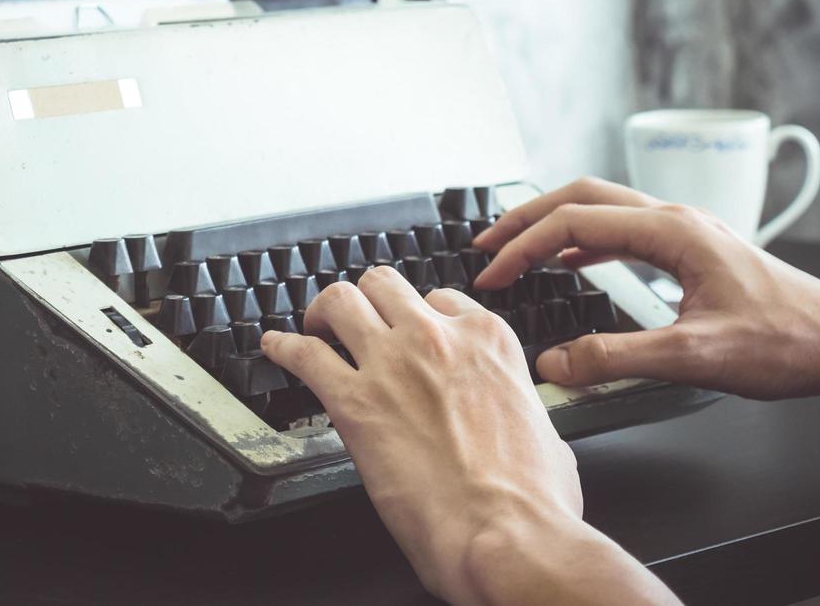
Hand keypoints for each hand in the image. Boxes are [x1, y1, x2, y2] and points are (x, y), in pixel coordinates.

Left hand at [260, 268, 676, 604]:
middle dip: (367, 301)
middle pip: (385, 285)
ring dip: (324, 312)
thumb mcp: (544, 432)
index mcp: (488, 342)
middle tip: (355, 322)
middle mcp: (437, 339)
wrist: (505, 534)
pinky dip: (283, 348)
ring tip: (315, 327)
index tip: (408, 333)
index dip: (419, 317)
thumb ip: (516, 406)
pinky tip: (275, 349)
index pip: (441, 300)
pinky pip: (303, 355)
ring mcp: (391, 363)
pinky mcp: (353, 401)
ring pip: (341, 300)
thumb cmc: (533, 498)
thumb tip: (514, 420)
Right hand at [471, 178, 819, 413]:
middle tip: (485, 245)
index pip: (573, 223)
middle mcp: (675, 219)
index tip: (493, 275)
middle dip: (525, 218)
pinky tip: (572, 264)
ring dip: (552, 225)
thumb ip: (616, 359)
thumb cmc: (788, 342)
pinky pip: (623, 231)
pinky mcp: (692, 251)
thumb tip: (555, 363)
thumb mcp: (693, 358)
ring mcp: (684, 231)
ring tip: (516, 250)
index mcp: (671, 232)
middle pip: (580, 197)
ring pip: (601, 209)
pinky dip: (584, 242)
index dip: (523, 247)